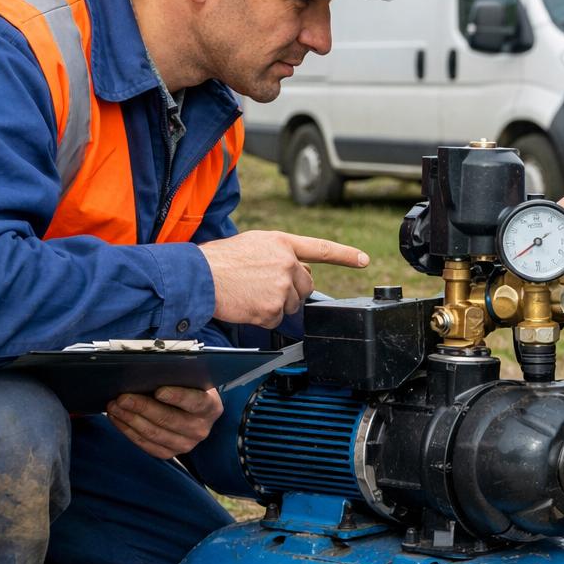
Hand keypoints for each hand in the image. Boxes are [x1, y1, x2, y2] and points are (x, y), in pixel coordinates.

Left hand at [107, 385, 222, 458]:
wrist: (194, 412)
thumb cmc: (188, 389)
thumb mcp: (190, 380)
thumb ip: (176, 377)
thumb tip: (147, 372)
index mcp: (211, 407)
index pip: (195, 401)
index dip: (177, 396)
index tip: (159, 391)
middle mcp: (201, 429)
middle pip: (169, 419)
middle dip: (142, 407)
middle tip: (122, 397)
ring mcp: (186, 444)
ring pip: (153, 433)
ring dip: (130, 419)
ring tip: (114, 406)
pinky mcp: (170, 453)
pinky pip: (145, 445)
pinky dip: (128, 431)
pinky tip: (117, 418)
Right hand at [199, 230, 368, 326]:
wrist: (199, 276)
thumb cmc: (219, 260)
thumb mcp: (253, 244)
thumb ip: (279, 254)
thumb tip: (295, 269)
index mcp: (282, 243)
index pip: (321, 249)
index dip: (345, 255)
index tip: (364, 259)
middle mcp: (287, 263)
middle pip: (305, 286)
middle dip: (291, 290)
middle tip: (263, 287)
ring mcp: (282, 287)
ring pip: (291, 305)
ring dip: (275, 304)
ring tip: (250, 293)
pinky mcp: (273, 308)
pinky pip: (275, 320)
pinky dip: (262, 317)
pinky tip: (247, 305)